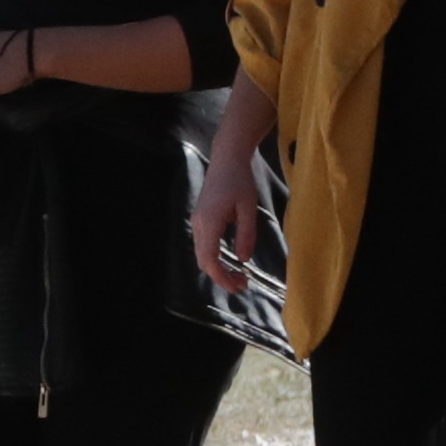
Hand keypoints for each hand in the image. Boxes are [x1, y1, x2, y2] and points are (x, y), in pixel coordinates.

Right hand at [190, 131, 267, 286]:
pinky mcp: (200, 219)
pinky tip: (231, 260)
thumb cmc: (240, 180)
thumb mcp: (248, 207)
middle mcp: (198, 224)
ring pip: (202, 254)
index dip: (222, 276)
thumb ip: (246, 234)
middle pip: (203, 260)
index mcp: (210, 221)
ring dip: (218, 268)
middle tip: (243, 284)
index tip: (238, 285)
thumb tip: (244, 259)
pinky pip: (204, 245)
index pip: (209, 259)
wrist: (226, 159)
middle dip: (221, 276)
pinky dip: (215, 257)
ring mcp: (197, 222)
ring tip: (240, 275)